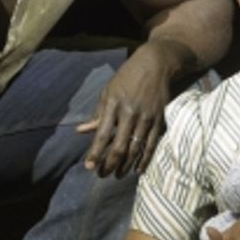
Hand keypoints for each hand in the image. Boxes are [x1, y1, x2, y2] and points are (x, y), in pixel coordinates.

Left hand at [77, 43, 172, 176]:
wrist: (156, 64)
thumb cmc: (127, 78)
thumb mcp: (108, 91)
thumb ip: (97, 114)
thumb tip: (80, 131)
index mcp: (113, 104)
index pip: (102, 134)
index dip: (95, 152)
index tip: (88, 167)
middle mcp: (130, 112)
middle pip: (119, 146)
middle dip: (109, 164)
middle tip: (102, 175)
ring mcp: (146, 117)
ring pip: (135, 148)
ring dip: (125, 165)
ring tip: (117, 175)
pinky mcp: (159, 120)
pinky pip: (151, 145)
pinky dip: (144, 159)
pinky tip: (137, 170)